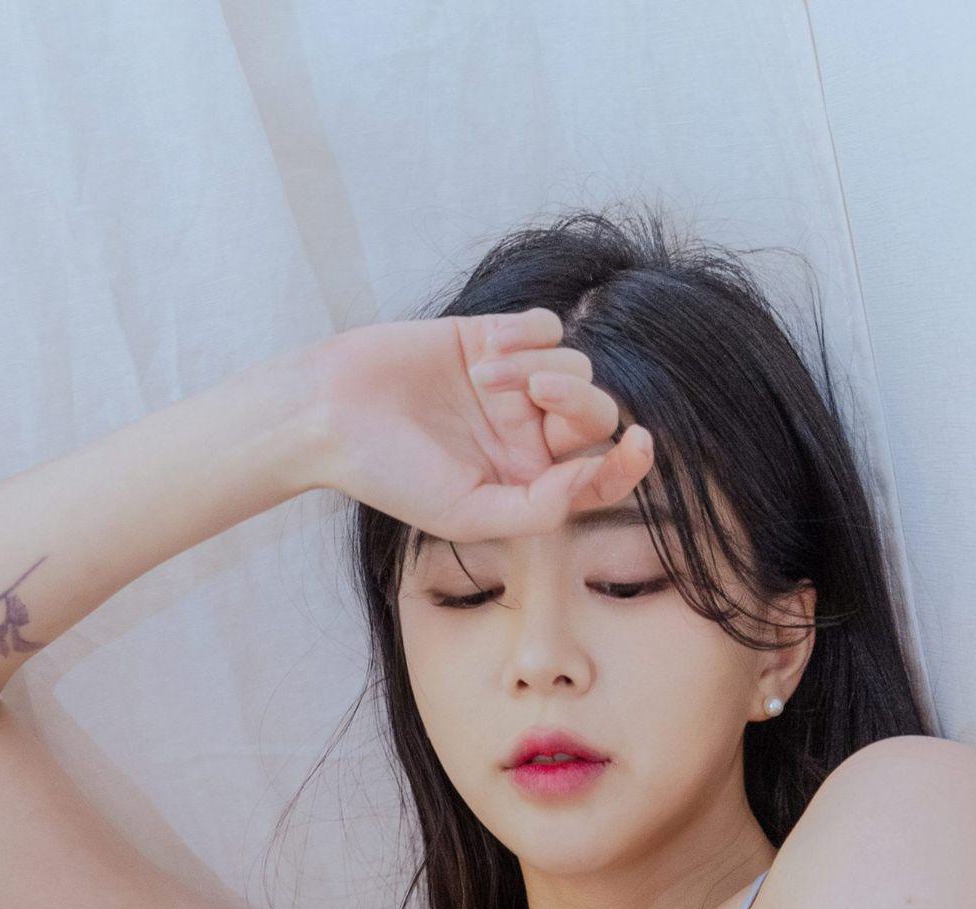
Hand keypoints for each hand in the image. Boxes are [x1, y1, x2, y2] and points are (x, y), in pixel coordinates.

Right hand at [298, 310, 653, 541]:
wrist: (333, 414)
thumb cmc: (393, 475)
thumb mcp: (469, 514)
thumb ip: (539, 508)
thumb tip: (595, 475)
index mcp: (528, 484)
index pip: (599, 476)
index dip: (630, 464)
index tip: (642, 444)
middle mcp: (528, 437)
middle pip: (596, 413)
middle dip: (578, 401)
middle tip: (535, 395)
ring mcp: (514, 387)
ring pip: (576, 366)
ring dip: (537, 365)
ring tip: (483, 375)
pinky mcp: (494, 338)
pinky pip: (546, 327)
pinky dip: (524, 334)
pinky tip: (483, 348)